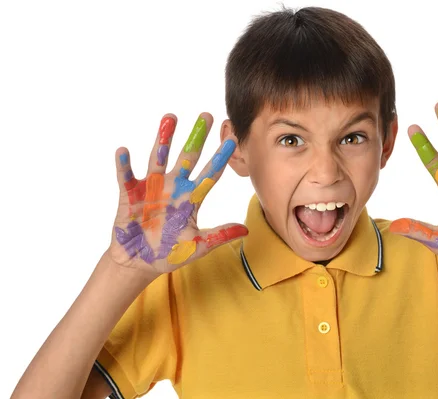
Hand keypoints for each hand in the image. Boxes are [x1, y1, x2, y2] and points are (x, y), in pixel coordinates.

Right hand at [107, 112, 247, 276]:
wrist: (139, 263)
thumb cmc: (169, 253)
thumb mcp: (197, 246)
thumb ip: (219, 236)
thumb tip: (245, 229)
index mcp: (191, 198)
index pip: (210, 174)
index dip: (220, 158)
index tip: (232, 140)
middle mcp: (173, 187)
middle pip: (187, 157)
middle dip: (197, 137)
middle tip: (206, 116)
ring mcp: (151, 188)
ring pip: (159, 157)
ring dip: (164, 138)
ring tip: (170, 117)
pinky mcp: (130, 194)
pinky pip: (126, 177)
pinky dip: (124, 165)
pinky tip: (123, 151)